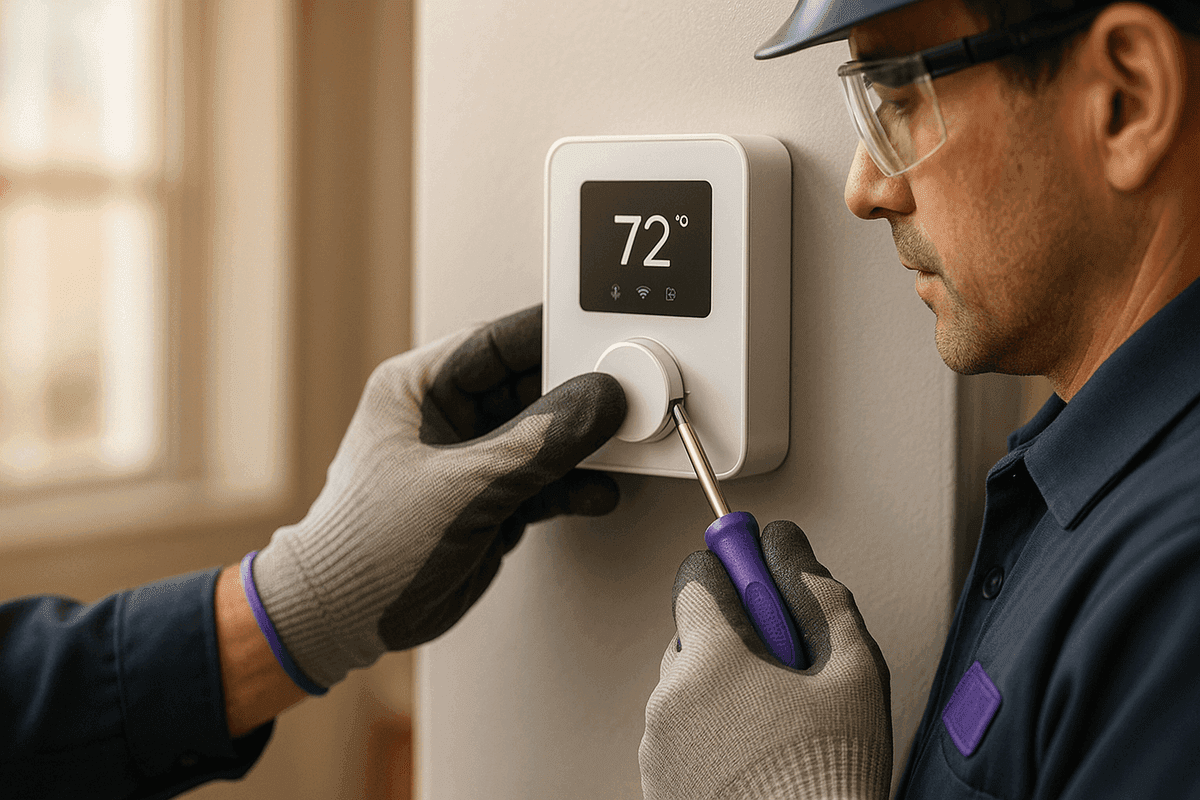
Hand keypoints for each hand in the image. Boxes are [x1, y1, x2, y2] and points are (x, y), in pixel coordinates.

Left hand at [251, 306, 625, 688]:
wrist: (344, 619)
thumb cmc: (365, 544)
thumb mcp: (462, 484)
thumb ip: (537, 444)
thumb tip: (597, 401)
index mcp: (419, 387)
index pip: (497, 343)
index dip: (551, 338)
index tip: (600, 338)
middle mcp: (446, 417)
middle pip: (531, 388)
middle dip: (579, 394)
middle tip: (625, 395)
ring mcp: (471, 460)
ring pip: (544, 436)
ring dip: (582, 445)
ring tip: (621, 446)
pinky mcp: (490, 500)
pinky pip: (545, 480)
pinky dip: (574, 487)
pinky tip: (599, 491)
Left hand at [640, 520, 891, 799]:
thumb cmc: (833, 778)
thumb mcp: (853, 673)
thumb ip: (818, 595)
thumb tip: (788, 545)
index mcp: (709, 661)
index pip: (697, 576)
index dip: (733, 570)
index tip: (758, 577)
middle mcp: (668, 699)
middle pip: (692, 633)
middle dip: (735, 639)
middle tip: (786, 669)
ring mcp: (657, 746)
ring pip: (686, 686)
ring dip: (723, 689)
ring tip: (778, 726)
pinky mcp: (657, 782)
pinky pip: (679, 733)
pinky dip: (711, 733)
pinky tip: (757, 757)